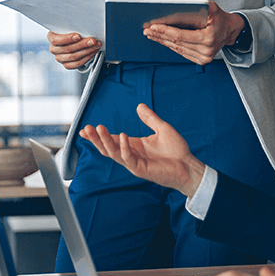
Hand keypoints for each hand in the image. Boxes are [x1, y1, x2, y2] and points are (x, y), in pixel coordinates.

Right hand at [48, 31, 100, 69]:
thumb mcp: (69, 25)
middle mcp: (54, 49)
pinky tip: (93, 51)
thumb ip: (73, 26)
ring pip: (74, 57)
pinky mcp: (66, 65)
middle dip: (83, 44)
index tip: (78, 36)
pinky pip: (77, 64)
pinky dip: (87, 57)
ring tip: (96, 45)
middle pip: (68, 49)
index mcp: (51, 37)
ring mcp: (59, 58)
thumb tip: (83, 26)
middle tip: (93, 40)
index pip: (56, 40)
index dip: (68, 38)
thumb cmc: (71, 30)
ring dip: (88, 51)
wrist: (72, 38)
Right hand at [78, 103, 205, 195]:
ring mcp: (134, 163)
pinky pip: (128, 158)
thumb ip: (150, 119)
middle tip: (85, 129)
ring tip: (98, 129)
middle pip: (107, 148)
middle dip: (96, 139)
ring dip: (104, 141)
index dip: (99, 134)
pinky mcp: (141, 170)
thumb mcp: (162, 129)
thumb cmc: (177, 150)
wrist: (188, 166)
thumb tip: (139, 105)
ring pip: (113, 153)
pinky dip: (123, 148)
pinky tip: (122, 136)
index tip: (86, 128)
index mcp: (134, 145)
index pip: (112, 140)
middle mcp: (131, 155)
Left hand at [143, 2, 244, 64]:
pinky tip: (161, 40)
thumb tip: (179, 8)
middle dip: (160, 35)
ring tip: (151, 34)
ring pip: (177, 49)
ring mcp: (204, 58)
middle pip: (176, 43)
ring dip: (162, 41)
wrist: (230, 30)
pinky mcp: (201, 60)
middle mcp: (206, 51)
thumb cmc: (220, 18)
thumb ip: (198, 7)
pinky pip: (181, 52)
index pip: (181, 36)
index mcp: (208, 38)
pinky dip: (170, 46)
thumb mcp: (212, 8)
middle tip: (147, 30)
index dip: (165, 31)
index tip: (153, 26)